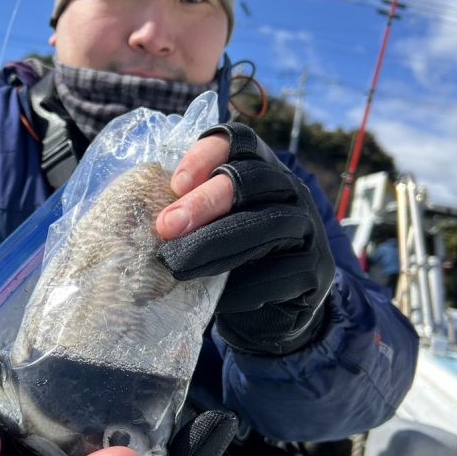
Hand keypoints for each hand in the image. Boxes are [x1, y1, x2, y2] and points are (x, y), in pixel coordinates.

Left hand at [156, 123, 335, 355]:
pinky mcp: (316, 270)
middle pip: (251, 179)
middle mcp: (290, 190)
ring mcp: (309, 228)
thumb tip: (140, 219)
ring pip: (268, 224)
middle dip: (204, 202)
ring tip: (177, 264)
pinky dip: (245, 285)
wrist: (269, 315)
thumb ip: (186, 215)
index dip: (206, 154)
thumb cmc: (227, 262)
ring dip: (217, 243)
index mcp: (260, 169)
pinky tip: (217, 296)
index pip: (239, 140)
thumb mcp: (207, 230)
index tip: (174, 183)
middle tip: (165, 227)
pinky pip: (281, 272)